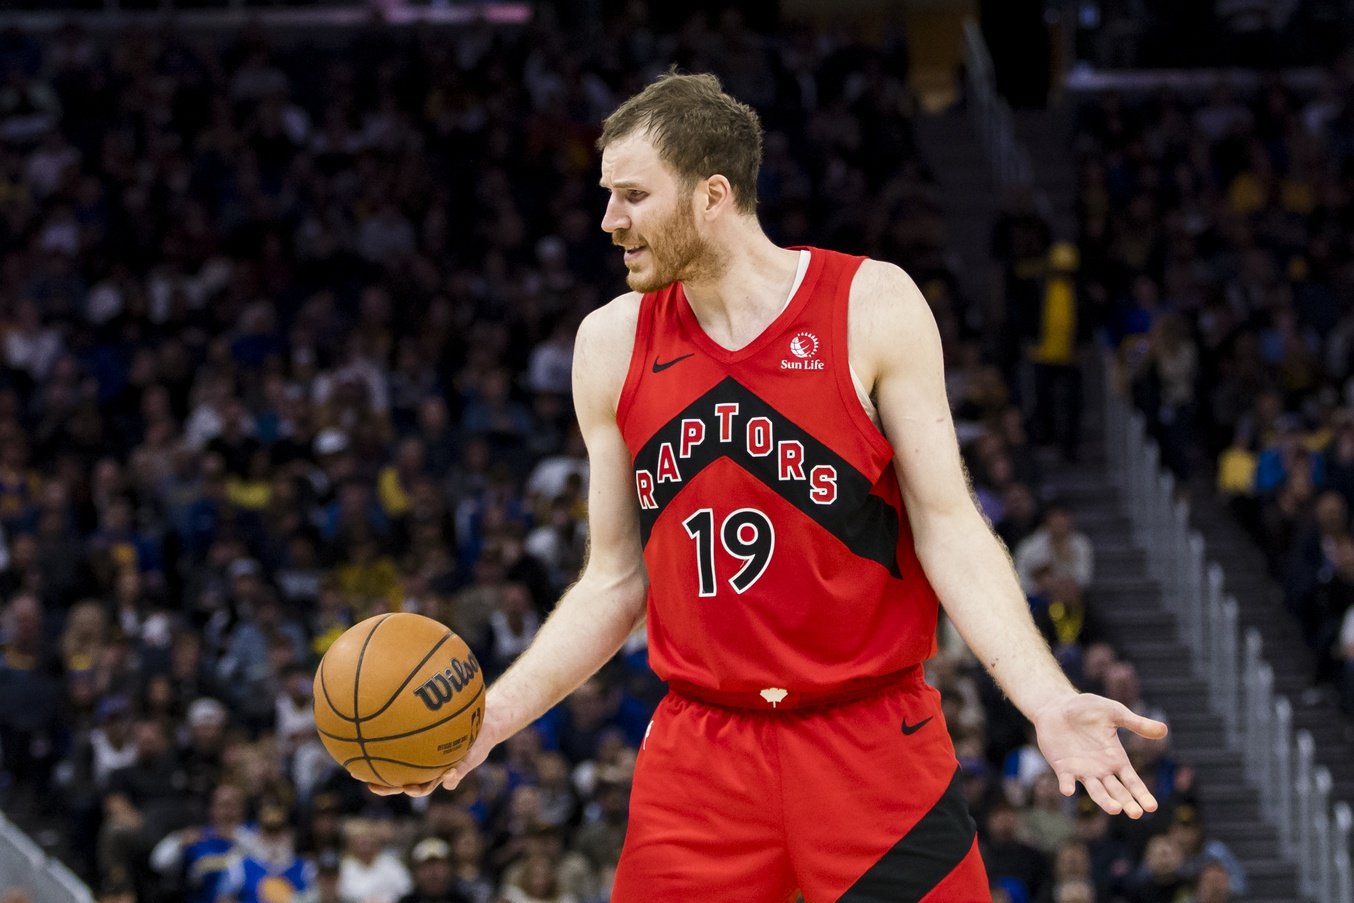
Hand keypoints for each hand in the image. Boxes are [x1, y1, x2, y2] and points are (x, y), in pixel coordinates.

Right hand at [364, 708, 504, 797]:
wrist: (485, 718)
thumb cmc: (457, 710)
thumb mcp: (437, 700)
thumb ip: (419, 696)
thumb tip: (394, 676)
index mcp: (417, 753)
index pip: (390, 765)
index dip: (372, 770)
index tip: (354, 769)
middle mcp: (428, 763)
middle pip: (402, 781)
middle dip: (388, 786)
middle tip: (373, 785)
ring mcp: (444, 767)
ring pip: (428, 784)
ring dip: (418, 789)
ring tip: (410, 788)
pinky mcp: (464, 766)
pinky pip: (457, 774)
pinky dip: (452, 777)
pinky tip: (449, 774)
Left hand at [1032, 692, 1167, 818]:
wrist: (1057, 706)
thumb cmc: (1087, 709)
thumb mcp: (1115, 713)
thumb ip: (1136, 724)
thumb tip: (1165, 730)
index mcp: (1116, 759)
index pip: (1132, 782)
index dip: (1142, 794)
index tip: (1151, 807)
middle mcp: (1101, 770)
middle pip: (1117, 791)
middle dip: (1126, 802)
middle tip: (1136, 814)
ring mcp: (1082, 770)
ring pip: (1096, 791)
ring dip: (1104, 800)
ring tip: (1114, 809)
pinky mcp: (1062, 767)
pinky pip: (1066, 779)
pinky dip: (1067, 785)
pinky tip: (1068, 791)